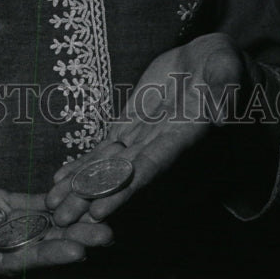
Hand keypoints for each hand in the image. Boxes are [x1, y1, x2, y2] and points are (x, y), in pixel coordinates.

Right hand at [0, 173, 113, 275]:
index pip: (17, 263)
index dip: (46, 256)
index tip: (76, 250)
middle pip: (38, 244)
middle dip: (72, 237)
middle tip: (107, 231)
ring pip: (39, 222)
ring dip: (69, 217)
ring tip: (103, 210)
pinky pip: (26, 201)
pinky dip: (49, 197)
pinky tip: (74, 190)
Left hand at [46, 32, 250, 226]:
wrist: (209, 60)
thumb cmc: (223, 62)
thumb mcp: (227, 66)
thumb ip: (223, 86)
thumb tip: (222, 112)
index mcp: (185, 132)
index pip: (152, 165)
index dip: (126, 188)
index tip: (100, 209)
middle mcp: (161, 141)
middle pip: (123, 173)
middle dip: (93, 196)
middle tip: (62, 218)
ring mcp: (144, 134)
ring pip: (109, 164)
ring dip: (82, 185)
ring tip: (53, 204)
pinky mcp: (132, 121)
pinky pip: (106, 146)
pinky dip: (85, 162)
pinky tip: (62, 178)